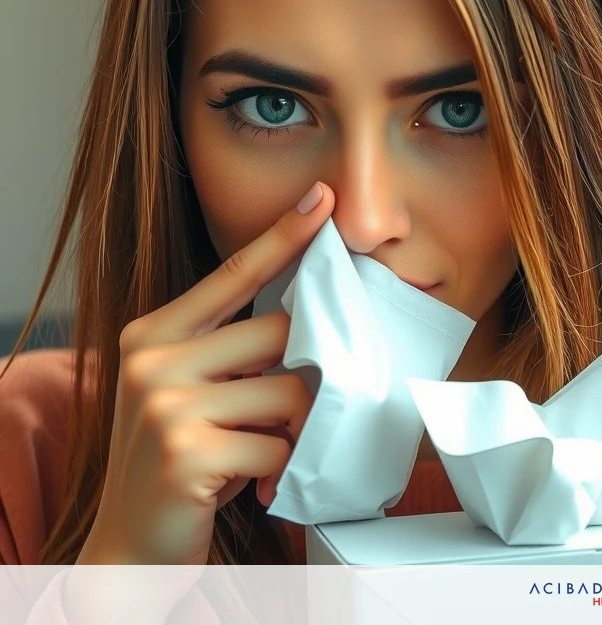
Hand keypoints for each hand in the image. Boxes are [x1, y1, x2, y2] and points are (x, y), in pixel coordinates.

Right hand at [77, 182, 333, 565]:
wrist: (131, 548)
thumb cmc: (181, 461)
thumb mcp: (192, 393)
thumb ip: (232, 352)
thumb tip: (309, 318)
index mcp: (154, 334)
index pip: (234, 274)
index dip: (284, 235)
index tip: (324, 199)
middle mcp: (154, 361)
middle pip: (280, 334)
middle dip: (305, 373)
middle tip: (292, 411)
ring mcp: (166, 406)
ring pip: (289, 392)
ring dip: (293, 430)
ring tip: (260, 453)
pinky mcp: (186, 452)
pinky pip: (279, 444)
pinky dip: (281, 469)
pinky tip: (251, 482)